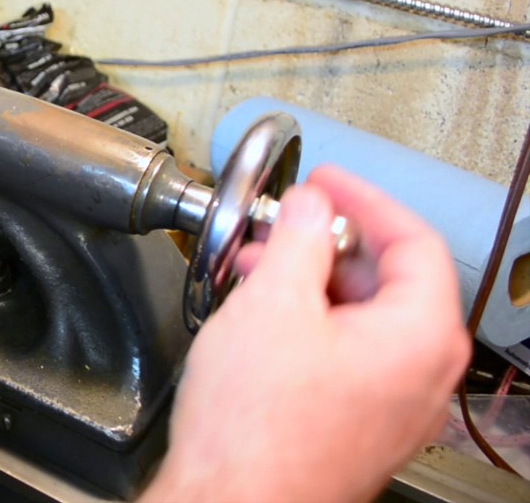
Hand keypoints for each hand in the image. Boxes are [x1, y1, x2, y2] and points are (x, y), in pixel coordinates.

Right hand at [141, 165, 470, 502]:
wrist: (231, 501)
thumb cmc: (256, 428)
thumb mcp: (272, 302)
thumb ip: (300, 238)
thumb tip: (313, 205)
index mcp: (420, 338)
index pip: (415, 240)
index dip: (365, 198)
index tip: (328, 181)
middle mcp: (421, 377)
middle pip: (390, 280)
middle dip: (328, 244)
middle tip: (282, 225)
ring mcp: (394, 408)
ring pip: (365, 320)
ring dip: (312, 284)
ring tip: (256, 272)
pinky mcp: (359, 427)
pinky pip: (349, 357)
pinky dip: (311, 325)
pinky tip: (261, 321)